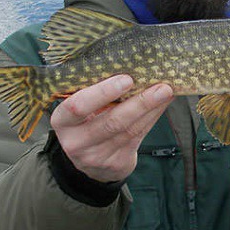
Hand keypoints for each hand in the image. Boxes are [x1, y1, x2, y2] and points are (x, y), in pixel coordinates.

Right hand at [50, 75, 173, 182]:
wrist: (89, 162)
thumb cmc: (85, 122)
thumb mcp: (81, 109)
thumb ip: (96, 92)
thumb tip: (132, 65)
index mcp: (62, 121)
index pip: (78, 106)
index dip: (102, 92)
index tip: (127, 79)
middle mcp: (76, 141)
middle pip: (111, 121)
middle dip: (139, 102)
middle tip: (160, 86)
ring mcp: (96, 156)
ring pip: (129, 130)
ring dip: (151, 109)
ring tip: (167, 91)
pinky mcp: (116, 164)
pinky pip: (138, 137)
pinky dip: (152, 118)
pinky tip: (162, 104)